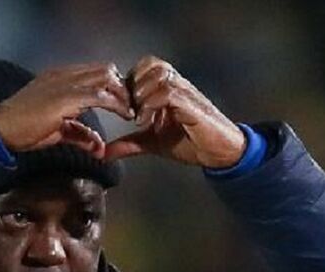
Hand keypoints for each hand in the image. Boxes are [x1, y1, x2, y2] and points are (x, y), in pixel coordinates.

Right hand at [0, 62, 135, 158]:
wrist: (2, 129)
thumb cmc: (25, 129)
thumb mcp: (59, 131)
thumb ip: (81, 134)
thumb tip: (99, 148)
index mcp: (61, 77)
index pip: (95, 71)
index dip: (114, 85)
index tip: (125, 102)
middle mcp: (65, 75)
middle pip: (105, 70)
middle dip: (123, 87)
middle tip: (131, 107)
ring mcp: (66, 83)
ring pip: (106, 77)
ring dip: (123, 94)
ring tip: (131, 111)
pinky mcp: (67, 96)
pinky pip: (99, 93)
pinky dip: (117, 103)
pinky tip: (124, 114)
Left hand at [104, 56, 245, 167]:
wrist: (220, 153)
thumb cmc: (191, 143)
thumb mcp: (152, 143)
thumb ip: (129, 143)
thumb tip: (104, 153)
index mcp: (168, 89)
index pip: (146, 65)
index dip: (130, 80)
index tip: (122, 104)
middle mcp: (177, 85)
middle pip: (151, 63)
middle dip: (134, 84)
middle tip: (128, 109)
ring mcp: (186, 92)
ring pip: (160, 73)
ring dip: (142, 94)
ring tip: (137, 116)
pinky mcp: (192, 104)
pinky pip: (168, 92)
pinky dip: (151, 105)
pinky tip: (145, 122)